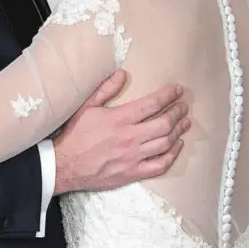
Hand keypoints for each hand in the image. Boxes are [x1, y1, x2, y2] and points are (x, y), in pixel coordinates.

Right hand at [53, 70, 191, 194]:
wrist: (63, 166)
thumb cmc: (75, 135)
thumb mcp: (86, 107)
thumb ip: (106, 89)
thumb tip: (122, 74)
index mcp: (120, 119)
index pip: (153, 104)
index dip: (169, 95)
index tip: (177, 90)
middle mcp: (130, 138)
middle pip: (164, 123)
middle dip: (178, 112)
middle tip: (183, 107)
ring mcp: (133, 157)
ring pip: (165, 143)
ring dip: (179, 131)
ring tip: (185, 123)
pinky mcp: (133, 173)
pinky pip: (160, 165)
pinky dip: (172, 155)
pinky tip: (177, 146)